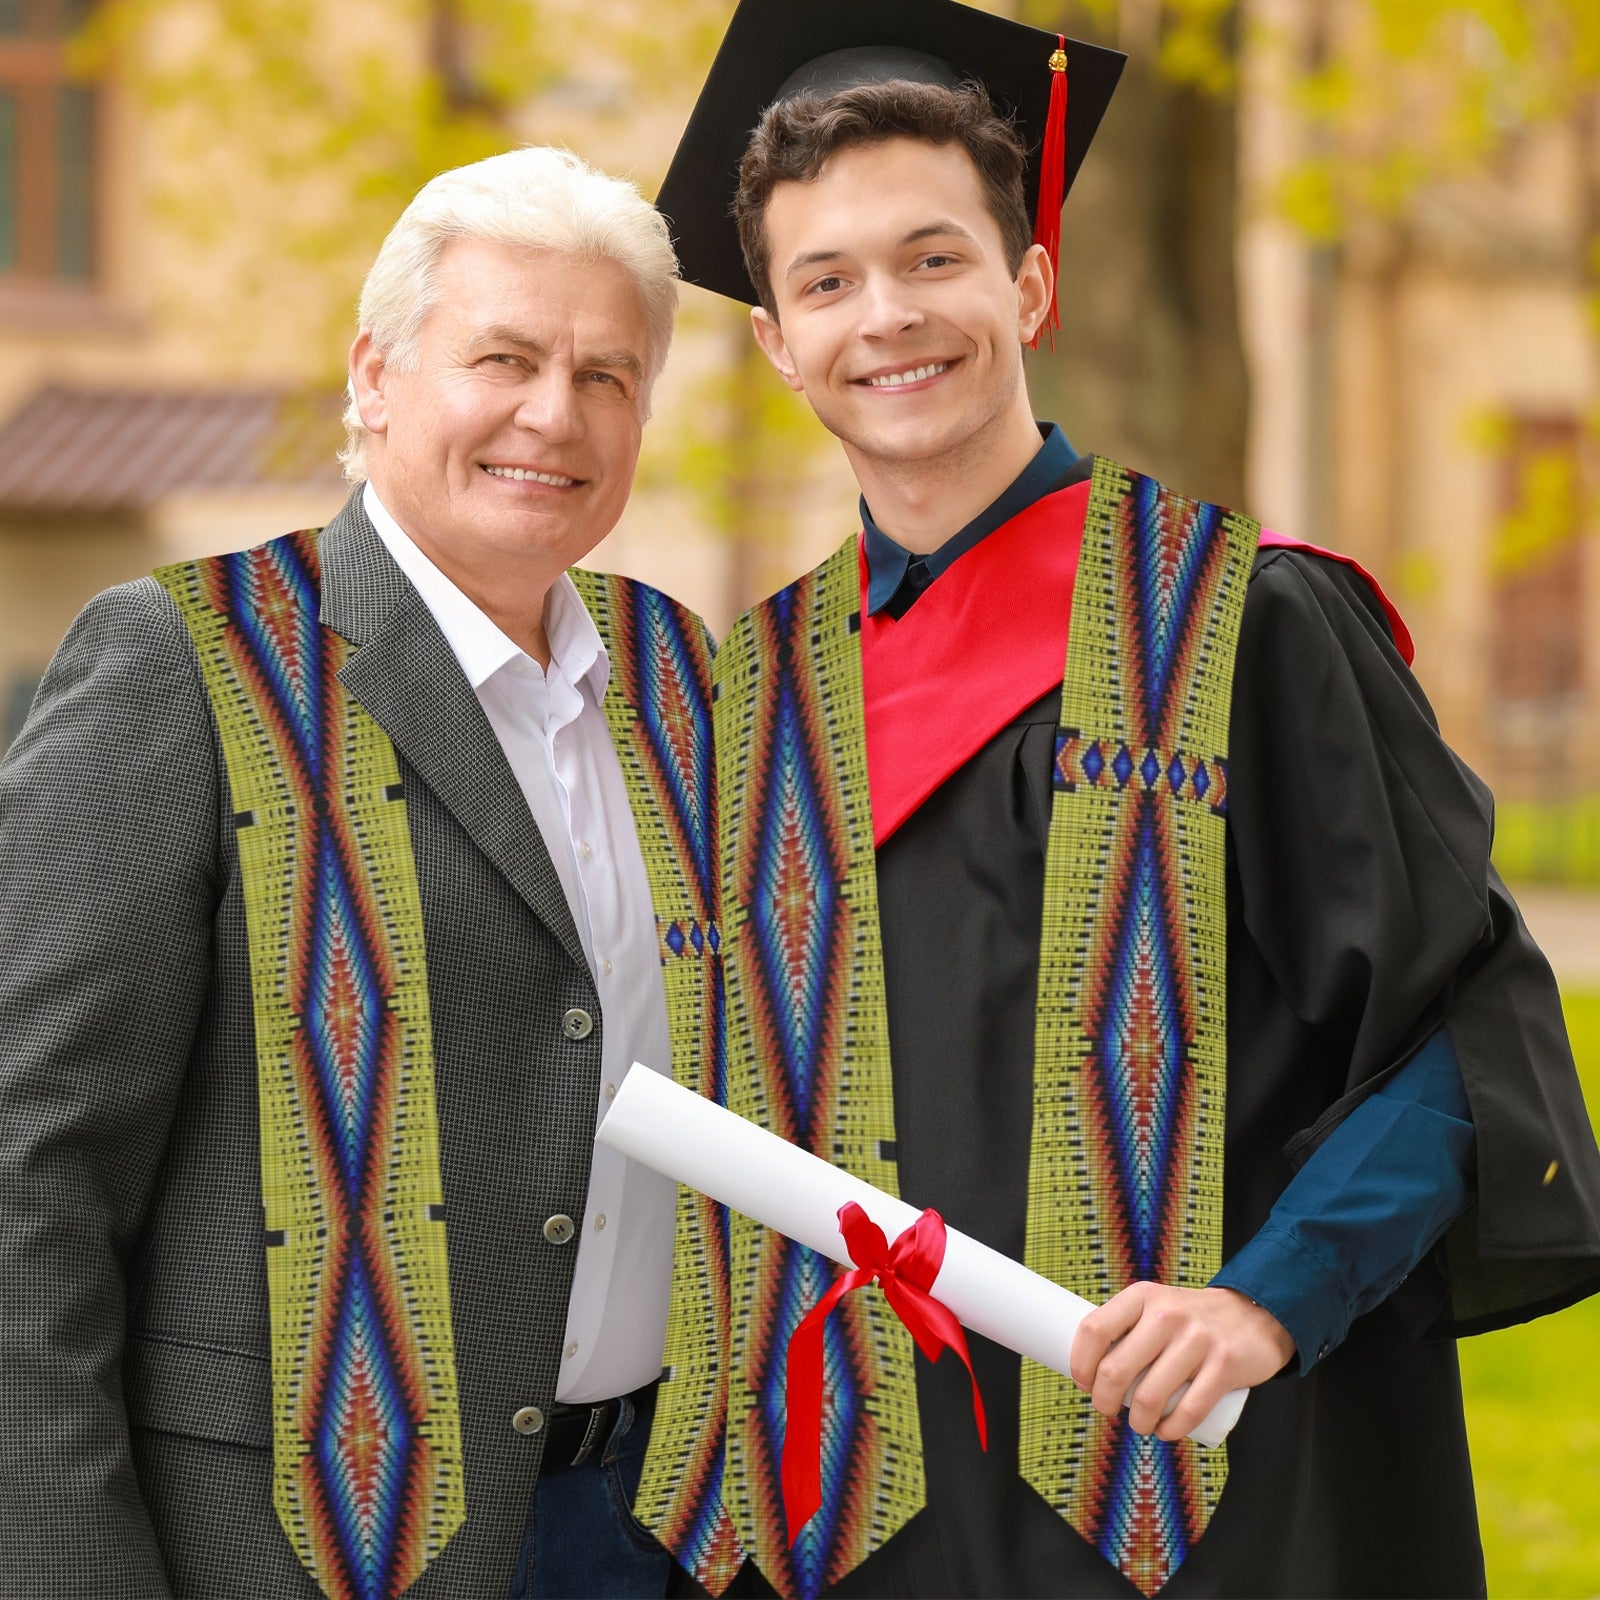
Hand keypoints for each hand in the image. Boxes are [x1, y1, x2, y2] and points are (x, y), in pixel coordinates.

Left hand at [1068, 1283, 1295, 1441]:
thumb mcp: (1155, 1305)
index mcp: (1142, 1296)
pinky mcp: (1224, 1365)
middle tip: (1106, 1409)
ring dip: (1137, 1422)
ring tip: (1139, 1424)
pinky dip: (1170, 1431)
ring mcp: (1197, 1339)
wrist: (1253, 1315)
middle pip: (1115, 1370)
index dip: (1080, 1363)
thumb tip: (1089, 1367)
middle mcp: (1166, 1313)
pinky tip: (1164, 1432)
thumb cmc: (1190, 1319)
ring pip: (1149, 1397)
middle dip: (1103, 1401)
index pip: (1094, 1329)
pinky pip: (1188, 1411)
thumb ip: (1127, 1327)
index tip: (1083, 1382)